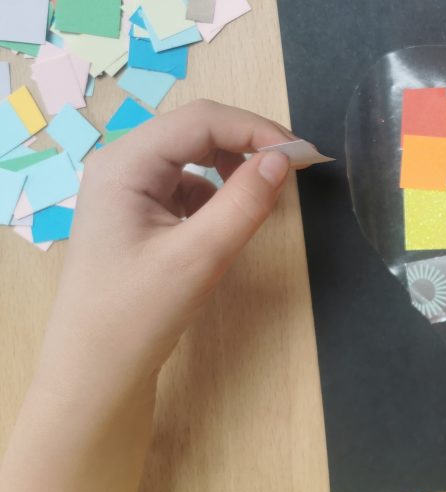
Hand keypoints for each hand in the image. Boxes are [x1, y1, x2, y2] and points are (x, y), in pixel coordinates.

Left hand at [38, 100, 299, 395]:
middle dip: (249, 144)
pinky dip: (218, 193)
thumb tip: (284, 159)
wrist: (96, 371)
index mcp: (124, 164)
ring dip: (235, 167)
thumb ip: (244, 202)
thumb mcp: (199, 256)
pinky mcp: (138, 212)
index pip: (201, 120)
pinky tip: (228, 222)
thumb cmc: (138, 313)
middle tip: (296, 169)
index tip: (304, 156)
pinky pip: (187, 184)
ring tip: (264, 197)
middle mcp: (121, 165)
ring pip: (194, 156)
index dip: (257, 129)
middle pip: (197, 131)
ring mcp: (127, 189)